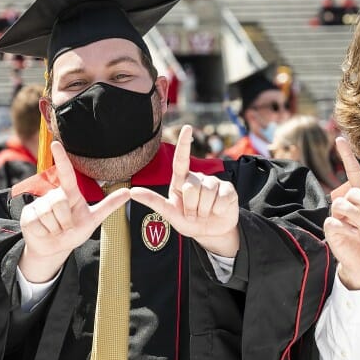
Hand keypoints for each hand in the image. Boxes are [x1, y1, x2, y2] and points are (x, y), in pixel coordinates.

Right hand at [18, 141, 130, 282]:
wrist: (54, 249)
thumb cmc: (74, 231)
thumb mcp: (93, 220)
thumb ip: (109, 206)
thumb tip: (128, 192)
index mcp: (69, 193)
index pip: (66, 173)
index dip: (62, 159)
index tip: (56, 143)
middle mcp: (52, 195)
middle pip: (59, 201)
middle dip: (65, 220)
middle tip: (66, 227)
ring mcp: (39, 205)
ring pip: (48, 214)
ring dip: (55, 228)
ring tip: (55, 230)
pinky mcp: (28, 216)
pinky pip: (38, 223)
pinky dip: (45, 233)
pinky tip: (44, 232)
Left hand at [129, 125, 239, 256]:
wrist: (211, 232)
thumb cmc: (188, 222)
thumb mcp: (170, 215)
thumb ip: (154, 202)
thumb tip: (132, 191)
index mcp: (181, 180)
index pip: (181, 160)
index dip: (184, 144)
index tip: (187, 127)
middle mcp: (197, 177)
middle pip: (191, 187)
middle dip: (191, 207)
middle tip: (193, 214)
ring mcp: (214, 182)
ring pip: (207, 193)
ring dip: (203, 211)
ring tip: (204, 214)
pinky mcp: (228, 189)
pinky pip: (221, 198)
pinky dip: (217, 210)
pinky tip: (217, 211)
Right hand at [324, 137, 359, 288]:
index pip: (353, 172)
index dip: (347, 156)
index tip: (340, 139)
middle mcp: (347, 203)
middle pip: (354, 193)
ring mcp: (337, 214)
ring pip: (342, 205)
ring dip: (357, 218)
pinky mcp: (330, 227)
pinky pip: (335, 221)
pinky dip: (347, 229)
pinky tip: (353, 236)